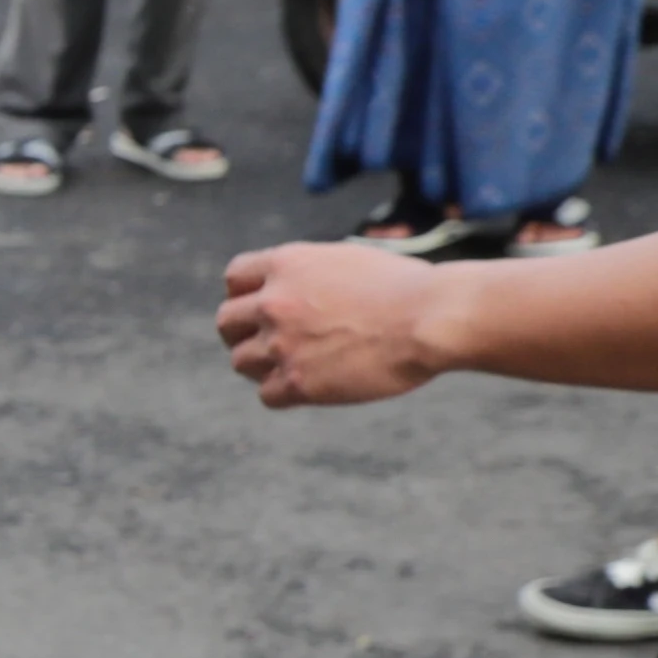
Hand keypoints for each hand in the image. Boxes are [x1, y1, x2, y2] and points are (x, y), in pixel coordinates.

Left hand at [217, 240, 446, 407]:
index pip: (235, 278)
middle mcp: (274, 301)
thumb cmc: (408, 288)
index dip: (245, 294)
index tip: (261, 307)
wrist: (431, 318)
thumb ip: (311, 275)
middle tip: (268, 343)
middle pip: (227, 322)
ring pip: (241, 361)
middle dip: (242, 333)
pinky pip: (267, 395)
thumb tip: (298, 289)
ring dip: (261, 366)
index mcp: (287, 264)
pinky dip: (283, 394)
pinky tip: (308, 387)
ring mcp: (282, 343)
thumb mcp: (348, 262)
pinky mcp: (298, 382)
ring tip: (294, 366)